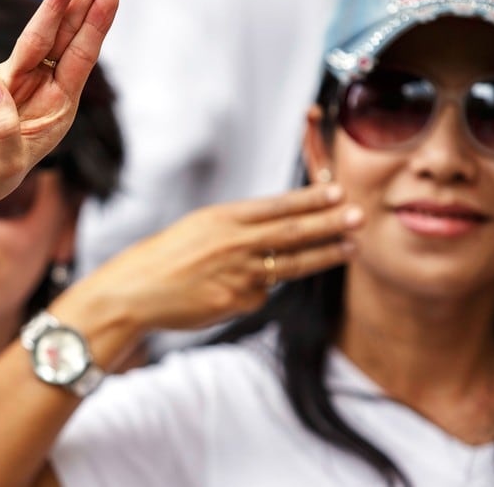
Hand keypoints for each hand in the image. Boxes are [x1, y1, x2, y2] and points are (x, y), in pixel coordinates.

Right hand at [66, 183, 362, 333]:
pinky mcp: (236, 302)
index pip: (277, 206)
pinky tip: (235, 290)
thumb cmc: (164, 257)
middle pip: (292, 232)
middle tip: (359, 215)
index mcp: (224, 218)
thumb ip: (237, 230)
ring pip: (290, 264)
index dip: (310, 199)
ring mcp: (238, 275)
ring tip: (350, 248)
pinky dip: (258, 291)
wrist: (134, 292)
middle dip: (330, 223)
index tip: (338, 191)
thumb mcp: (199, 229)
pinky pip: (260, 295)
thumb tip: (273, 237)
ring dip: (324, 255)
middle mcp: (235, 243)